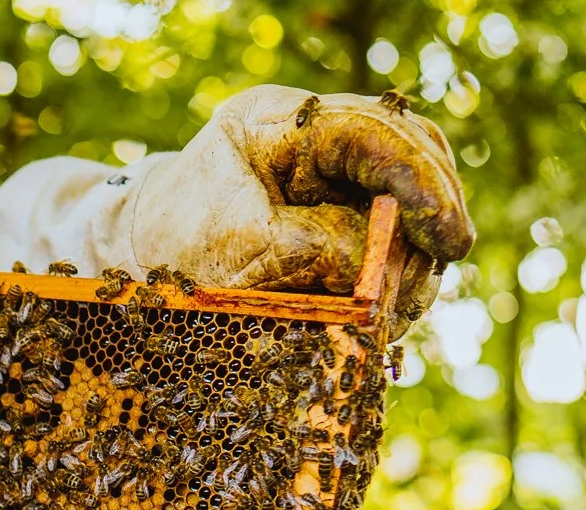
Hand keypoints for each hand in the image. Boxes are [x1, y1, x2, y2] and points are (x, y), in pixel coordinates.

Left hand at [124, 85, 473, 326]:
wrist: (137, 260)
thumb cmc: (174, 249)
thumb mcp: (237, 252)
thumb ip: (316, 253)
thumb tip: (383, 274)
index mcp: (278, 121)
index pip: (375, 133)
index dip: (422, 185)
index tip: (448, 240)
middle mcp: (316, 133)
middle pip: (413, 156)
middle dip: (429, 224)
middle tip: (421, 290)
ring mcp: (333, 168)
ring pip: (411, 197)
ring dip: (415, 258)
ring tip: (398, 313)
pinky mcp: (341, 206)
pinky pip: (394, 231)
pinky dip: (397, 273)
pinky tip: (387, 311)